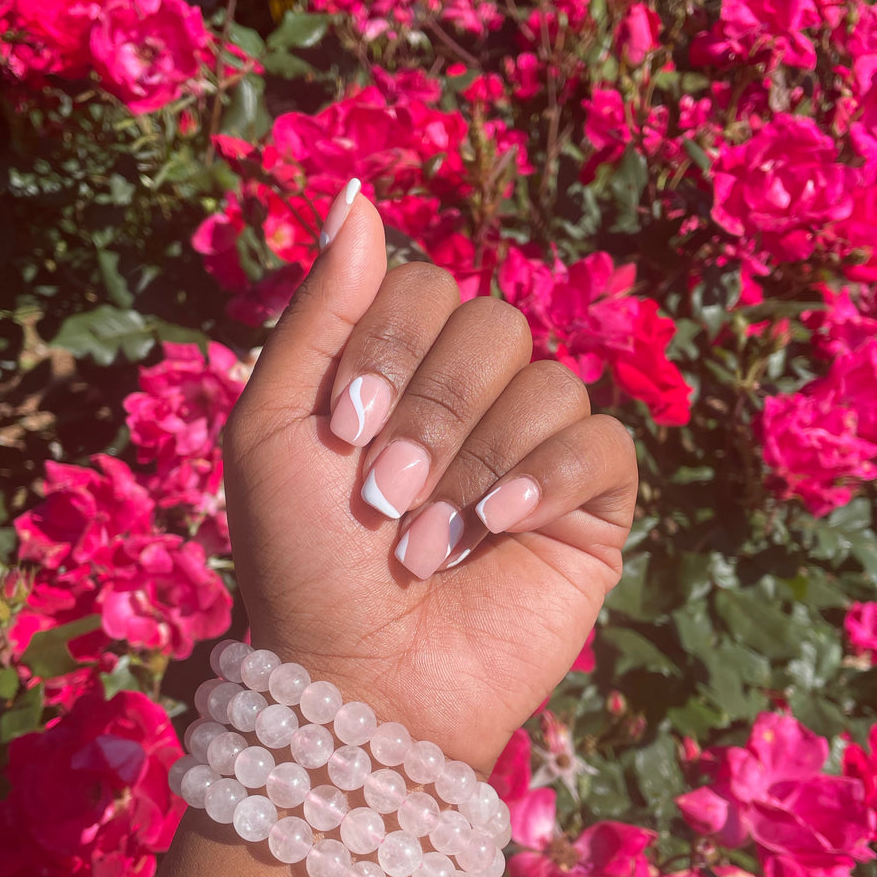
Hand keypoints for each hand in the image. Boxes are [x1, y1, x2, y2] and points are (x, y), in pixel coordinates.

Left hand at [222, 188, 637, 774]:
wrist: (357, 684)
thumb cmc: (302, 564)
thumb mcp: (274, 426)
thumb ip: (317, 309)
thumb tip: (357, 192)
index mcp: (400, 370)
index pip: (425, 285)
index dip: (390, 345)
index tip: (342, 430)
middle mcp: (472, 398)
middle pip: (492, 323)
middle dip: (431, 413)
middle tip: (382, 497)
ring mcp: (535, 449)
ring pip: (549, 379)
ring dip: (476, 460)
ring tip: (428, 541)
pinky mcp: (590, 506)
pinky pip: (602, 442)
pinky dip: (548, 476)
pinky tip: (501, 526)